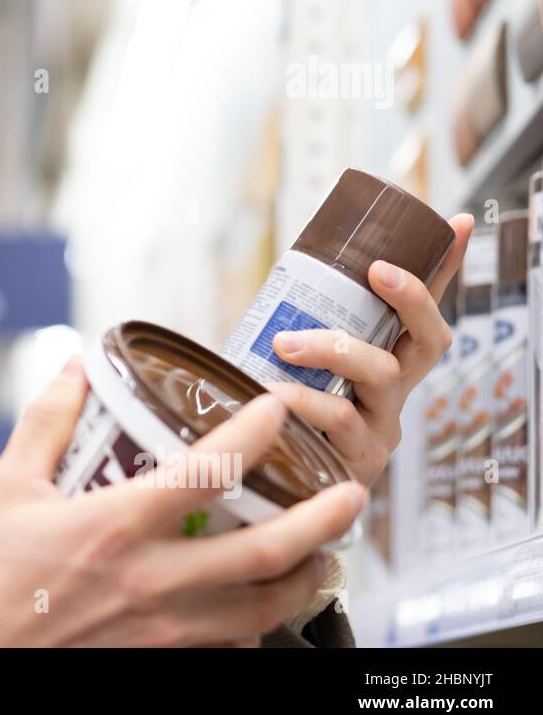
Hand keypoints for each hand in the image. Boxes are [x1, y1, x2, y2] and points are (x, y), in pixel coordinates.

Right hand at [0, 358, 366, 646]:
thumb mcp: (8, 488)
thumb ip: (48, 422)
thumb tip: (76, 367)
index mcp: (114, 527)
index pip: (206, 474)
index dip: (253, 435)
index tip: (275, 410)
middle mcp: (150, 581)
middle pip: (263, 552)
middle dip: (321, 521)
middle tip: (351, 492)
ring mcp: (162, 629)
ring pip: (262, 608)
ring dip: (306, 577)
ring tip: (326, 552)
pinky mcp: (160, 660)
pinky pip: (231, 644)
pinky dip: (262, 622)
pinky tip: (267, 604)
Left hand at [266, 213, 473, 487]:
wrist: (259, 492)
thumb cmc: (274, 421)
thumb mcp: (281, 367)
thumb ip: (283, 333)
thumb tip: (267, 282)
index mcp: (383, 366)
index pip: (419, 312)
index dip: (442, 269)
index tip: (455, 222)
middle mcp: (393, 395)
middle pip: (429, 341)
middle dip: (411, 297)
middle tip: (376, 269)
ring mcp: (381, 429)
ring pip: (383, 375)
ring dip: (334, 349)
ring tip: (284, 345)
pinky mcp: (358, 462)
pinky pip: (342, 421)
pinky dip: (305, 402)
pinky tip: (272, 394)